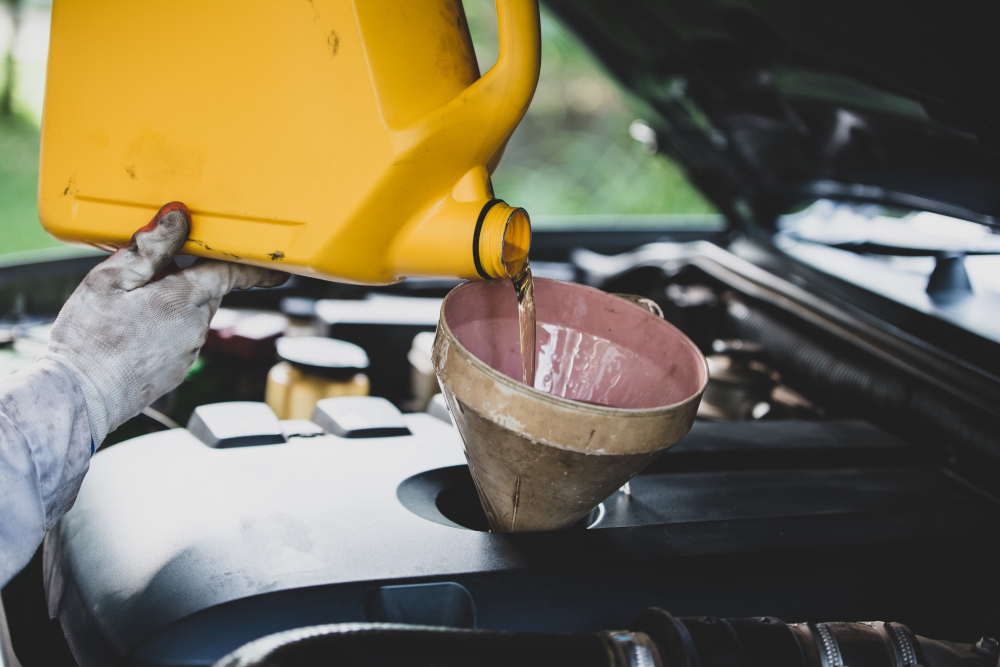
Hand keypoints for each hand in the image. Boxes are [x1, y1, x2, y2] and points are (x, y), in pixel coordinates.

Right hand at [42, 202, 287, 443]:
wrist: (79, 397)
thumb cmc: (91, 339)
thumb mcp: (112, 279)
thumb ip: (150, 247)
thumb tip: (179, 219)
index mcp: (185, 298)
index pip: (233, 274)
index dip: (256, 268)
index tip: (277, 266)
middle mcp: (196, 327)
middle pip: (205, 291)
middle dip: (186, 278)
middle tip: (147, 274)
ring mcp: (187, 353)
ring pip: (189, 315)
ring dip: (170, 304)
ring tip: (127, 308)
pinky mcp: (175, 371)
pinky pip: (177, 338)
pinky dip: (162, 329)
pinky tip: (129, 333)